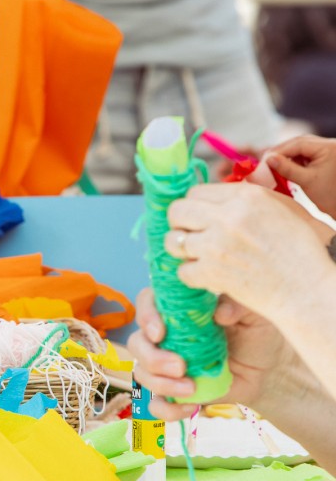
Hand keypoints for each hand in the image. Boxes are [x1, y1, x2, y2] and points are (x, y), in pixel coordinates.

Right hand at [128, 289, 290, 419]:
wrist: (269, 371)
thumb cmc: (258, 335)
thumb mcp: (254, 314)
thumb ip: (238, 305)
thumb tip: (220, 313)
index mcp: (178, 311)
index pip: (147, 302)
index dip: (146, 316)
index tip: (160, 333)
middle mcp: (165, 336)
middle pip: (137, 343)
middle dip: (152, 358)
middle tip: (180, 367)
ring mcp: (165, 365)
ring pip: (142, 373)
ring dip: (161, 385)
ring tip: (191, 390)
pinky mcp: (173, 391)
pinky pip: (156, 404)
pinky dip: (168, 410)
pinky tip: (192, 407)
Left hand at [165, 182, 330, 318]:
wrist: (307, 288)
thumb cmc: (299, 250)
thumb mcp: (280, 209)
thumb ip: (246, 198)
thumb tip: (216, 194)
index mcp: (245, 197)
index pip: (195, 192)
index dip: (194, 206)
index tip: (199, 218)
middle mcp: (227, 217)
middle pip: (176, 212)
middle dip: (180, 224)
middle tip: (192, 236)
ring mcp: (216, 245)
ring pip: (173, 241)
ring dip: (182, 250)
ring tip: (199, 256)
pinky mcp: (211, 272)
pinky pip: (182, 270)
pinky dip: (192, 276)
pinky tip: (208, 276)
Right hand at [264, 134, 335, 217]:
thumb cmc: (329, 196)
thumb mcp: (306, 181)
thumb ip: (287, 168)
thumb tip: (268, 159)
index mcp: (329, 147)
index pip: (299, 143)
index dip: (279, 151)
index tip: (265, 160)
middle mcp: (329, 145)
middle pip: (299, 143)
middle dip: (281, 152)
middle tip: (266, 162)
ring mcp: (326, 150)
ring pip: (300, 148)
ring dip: (286, 156)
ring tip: (273, 165)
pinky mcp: (323, 157)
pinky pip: (304, 154)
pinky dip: (292, 160)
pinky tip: (283, 167)